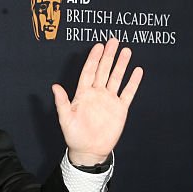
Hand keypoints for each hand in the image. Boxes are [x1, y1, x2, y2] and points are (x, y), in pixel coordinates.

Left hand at [51, 38, 142, 165]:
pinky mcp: (120, 109)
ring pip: (116, 78)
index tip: (98, 45)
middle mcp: (97, 94)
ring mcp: (109, 100)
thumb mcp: (65, 119)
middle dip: (108, 56)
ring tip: (127, 50)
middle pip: (103, 70)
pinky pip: (128, 93)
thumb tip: (54, 86)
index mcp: (83, 94)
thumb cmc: (74, 135)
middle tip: (113, 40)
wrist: (89, 150)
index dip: (93, 58)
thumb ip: (62, 102)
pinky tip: (137, 71)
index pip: (89, 71)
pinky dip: (133, 82)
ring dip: (121, 65)